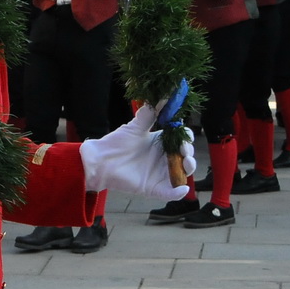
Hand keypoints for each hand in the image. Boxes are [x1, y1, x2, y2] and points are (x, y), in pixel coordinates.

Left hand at [80, 104, 194, 200]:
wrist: (100, 161)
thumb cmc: (116, 143)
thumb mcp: (134, 127)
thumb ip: (149, 114)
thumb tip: (162, 96)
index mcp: (161, 143)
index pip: (182, 140)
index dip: (186, 138)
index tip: (184, 135)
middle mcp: (164, 158)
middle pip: (186, 156)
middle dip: (189, 152)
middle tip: (184, 150)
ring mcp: (161, 173)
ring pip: (183, 173)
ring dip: (188, 168)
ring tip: (186, 163)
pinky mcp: (155, 187)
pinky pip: (171, 192)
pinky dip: (178, 191)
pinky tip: (182, 187)